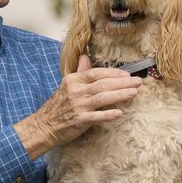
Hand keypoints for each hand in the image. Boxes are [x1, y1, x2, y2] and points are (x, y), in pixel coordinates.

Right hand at [18, 57, 138, 155]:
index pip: (96, 73)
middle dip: (123, 83)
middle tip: (138, 82)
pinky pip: (96, 117)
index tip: (127, 75)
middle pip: (103, 84)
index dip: (113, 73)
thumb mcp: (67, 85)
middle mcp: (75, 91)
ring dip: (120, 95)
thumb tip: (85, 57)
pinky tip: (119, 113)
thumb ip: (79, 72)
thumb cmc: (58, 106)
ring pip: (102, 98)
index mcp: (73, 80)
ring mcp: (77, 106)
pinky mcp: (78, 120)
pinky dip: (108, 115)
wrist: (43, 126)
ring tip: (134, 93)